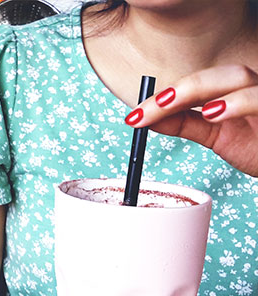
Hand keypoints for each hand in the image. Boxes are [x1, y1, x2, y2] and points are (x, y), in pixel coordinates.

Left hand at [125, 65, 257, 176]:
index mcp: (233, 93)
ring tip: (172, 104)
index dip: (164, 96)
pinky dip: (238, 102)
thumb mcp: (216, 137)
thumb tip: (145, 118)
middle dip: (180, 90)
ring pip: (240, 78)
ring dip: (203, 89)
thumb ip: (185, 125)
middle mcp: (251, 89)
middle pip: (217, 75)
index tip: (133, 116)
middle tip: (147, 110)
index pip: (197, 85)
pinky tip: (215, 113)